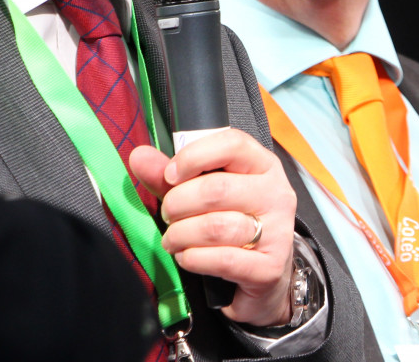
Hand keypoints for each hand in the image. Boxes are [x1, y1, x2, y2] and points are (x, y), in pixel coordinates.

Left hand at [130, 131, 296, 326]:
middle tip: (168, 216)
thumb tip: (140, 156)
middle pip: (217, 189)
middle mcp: (276, 193)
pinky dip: (193, 258)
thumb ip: (172, 177)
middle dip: (177, 204)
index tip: (170, 174)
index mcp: (263, 166)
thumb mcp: (203, 194)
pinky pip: (222, 259)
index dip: (194, 156)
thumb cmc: (231, 224)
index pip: (233, 144)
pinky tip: (187, 257)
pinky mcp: (270, 266)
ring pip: (216, 227)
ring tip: (172, 240)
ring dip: (181, 235)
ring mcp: (278, 230)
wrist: (263, 274)